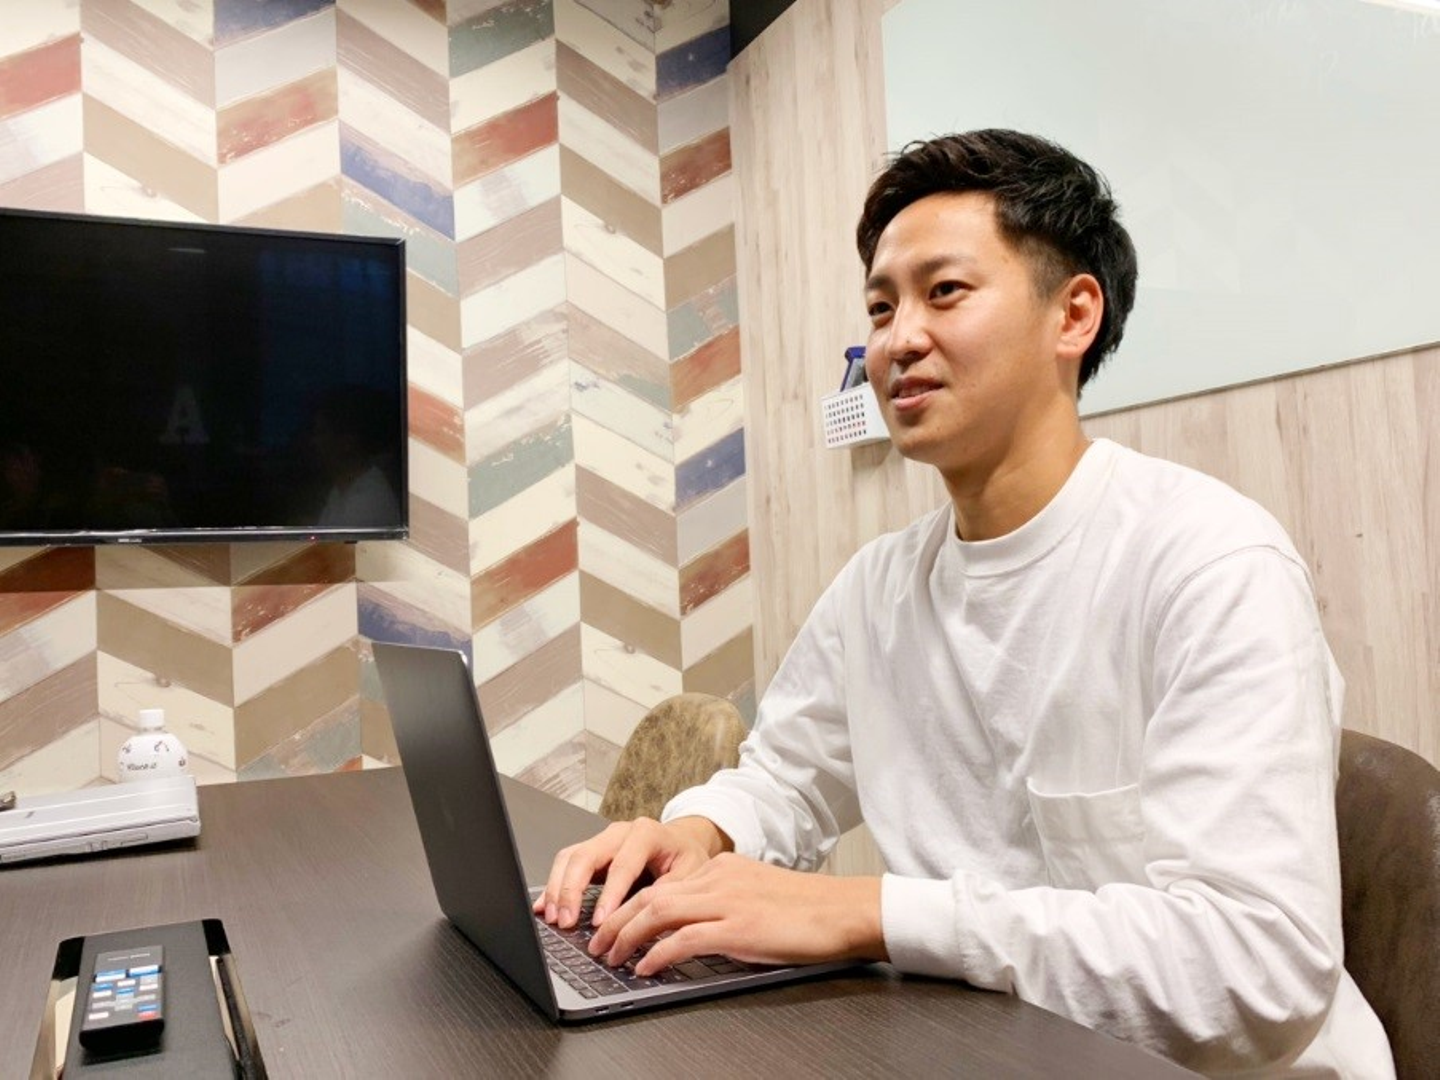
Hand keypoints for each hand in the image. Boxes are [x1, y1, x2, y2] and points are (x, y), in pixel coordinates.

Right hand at [535, 816, 725, 929]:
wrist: (682, 843)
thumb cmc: (686, 858)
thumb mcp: (691, 873)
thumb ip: (670, 891)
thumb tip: (648, 915)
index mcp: (646, 834)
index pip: (622, 865)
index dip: (609, 895)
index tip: (600, 921)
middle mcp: (620, 832)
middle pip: (586, 855)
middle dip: (572, 890)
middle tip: (567, 922)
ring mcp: (603, 840)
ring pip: (570, 857)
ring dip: (558, 889)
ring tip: (554, 918)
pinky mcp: (592, 852)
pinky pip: (566, 864)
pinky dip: (554, 886)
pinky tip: (545, 906)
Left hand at [588, 854, 886, 975]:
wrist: (844, 910)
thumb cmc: (807, 909)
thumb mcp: (756, 893)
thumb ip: (724, 900)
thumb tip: (691, 926)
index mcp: (721, 867)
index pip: (662, 884)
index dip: (629, 906)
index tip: (611, 924)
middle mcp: (718, 877)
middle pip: (651, 895)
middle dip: (616, 921)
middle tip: (597, 944)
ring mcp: (727, 901)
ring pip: (659, 911)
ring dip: (627, 936)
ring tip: (611, 958)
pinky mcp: (738, 928)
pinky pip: (685, 939)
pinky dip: (658, 954)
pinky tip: (645, 967)